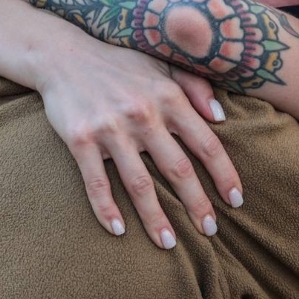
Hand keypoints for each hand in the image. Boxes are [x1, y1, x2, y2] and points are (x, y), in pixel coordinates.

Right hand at [37, 39, 242, 248]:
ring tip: (169, 243)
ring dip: (155, 218)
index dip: (224, 175)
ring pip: (139, 183)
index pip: (206, 144)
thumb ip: (195, 86)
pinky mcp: (80, 139)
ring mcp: (111, 128)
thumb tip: (221, 117)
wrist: (62, 55)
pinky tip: (118, 230)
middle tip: (210, 232)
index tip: (236, 201)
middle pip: (178, 170)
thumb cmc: (119, 63)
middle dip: (197, 205)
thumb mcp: (161, 64)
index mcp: (168, 97)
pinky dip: (107, 209)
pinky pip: (96, 182)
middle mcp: (143, 114)